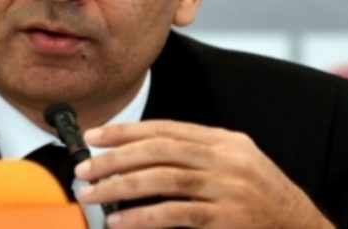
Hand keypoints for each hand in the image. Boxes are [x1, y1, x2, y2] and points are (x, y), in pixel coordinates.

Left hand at [74, 120, 334, 228]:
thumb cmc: (263, 201)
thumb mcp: (237, 165)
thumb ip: (197, 155)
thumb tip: (139, 155)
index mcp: (226, 141)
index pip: (165, 128)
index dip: (125, 131)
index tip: (94, 137)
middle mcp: (228, 159)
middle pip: (159, 150)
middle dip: (115, 158)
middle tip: (84, 169)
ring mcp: (230, 189)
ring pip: (162, 180)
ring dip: (120, 187)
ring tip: (92, 195)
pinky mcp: (229, 219)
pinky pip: (176, 215)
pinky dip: (143, 218)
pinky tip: (120, 221)